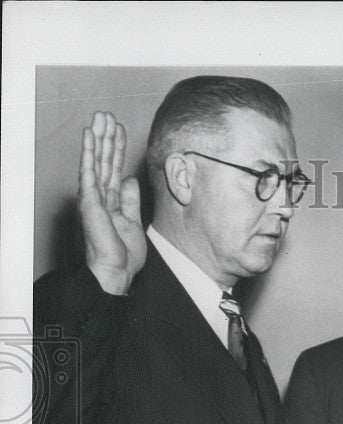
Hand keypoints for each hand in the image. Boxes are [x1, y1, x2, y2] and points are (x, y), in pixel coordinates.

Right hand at [79, 111, 145, 293]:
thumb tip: (130, 180)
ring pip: (97, 160)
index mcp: (112, 201)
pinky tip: (89, 136)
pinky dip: (89, 152)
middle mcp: (101, 196)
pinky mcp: (90, 201)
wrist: (116, 271)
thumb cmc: (123, 253)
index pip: (114, 168)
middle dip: (107, 137)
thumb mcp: (133, 221)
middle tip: (107, 114)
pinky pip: (90, 171)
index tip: (119, 129)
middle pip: (105, 160)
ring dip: (98, 137)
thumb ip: (131, 200)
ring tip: (100, 117)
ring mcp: (94, 197)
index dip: (117, 149)